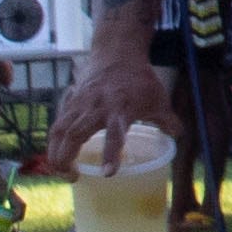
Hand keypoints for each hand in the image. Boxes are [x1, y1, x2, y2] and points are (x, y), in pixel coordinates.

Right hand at [44, 47, 165, 168]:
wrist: (118, 53)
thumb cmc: (140, 79)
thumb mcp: (159, 99)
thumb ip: (167, 120)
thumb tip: (177, 136)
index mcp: (121, 108)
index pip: (114, 134)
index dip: (111, 154)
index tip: (108, 174)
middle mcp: (96, 107)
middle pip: (74, 134)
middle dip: (67, 159)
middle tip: (72, 177)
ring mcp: (80, 104)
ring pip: (60, 130)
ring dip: (55, 153)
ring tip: (61, 172)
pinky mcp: (70, 102)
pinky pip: (57, 123)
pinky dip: (54, 141)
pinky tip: (57, 153)